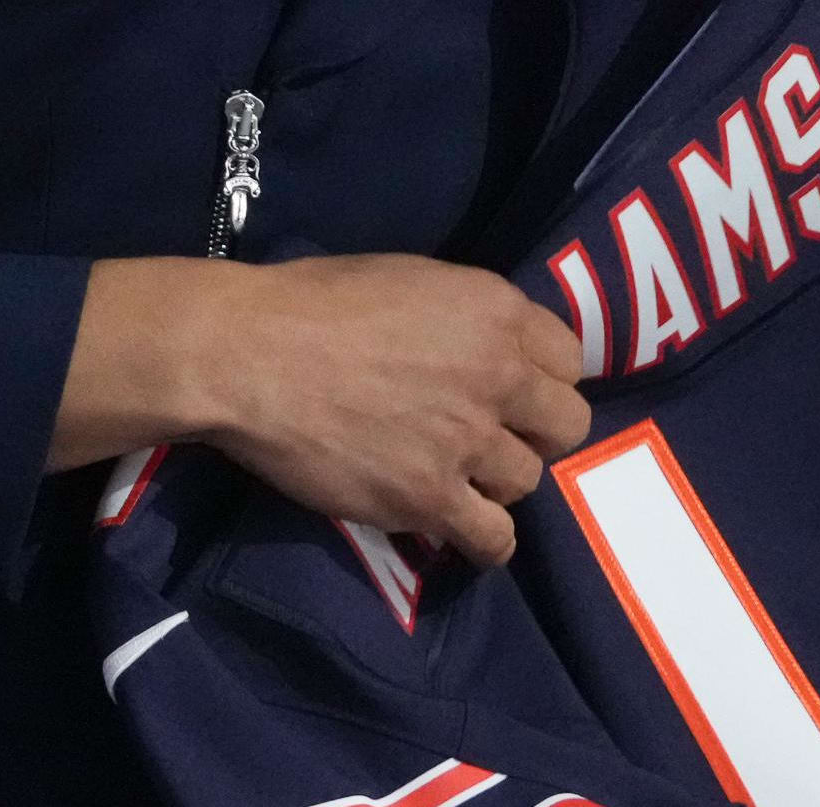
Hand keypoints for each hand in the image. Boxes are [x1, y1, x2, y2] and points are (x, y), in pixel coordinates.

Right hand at [51, 254, 587, 563]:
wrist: (249, 354)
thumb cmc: (312, 302)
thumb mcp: (410, 279)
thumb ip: (466, 317)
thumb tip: (486, 347)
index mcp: (496, 310)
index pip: (570, 359)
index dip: (541, 379)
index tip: (511, 392)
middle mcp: (498, 374)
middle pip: (567, 425)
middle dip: (533, 432)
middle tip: (489, 436)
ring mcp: (467, 440)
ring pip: (527, 481)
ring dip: (495, 482)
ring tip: (452, 477)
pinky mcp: (429, 498)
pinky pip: (495, 539)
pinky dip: (483, 540)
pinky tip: (459, 530)